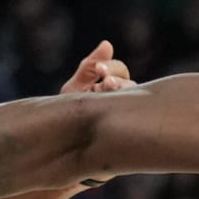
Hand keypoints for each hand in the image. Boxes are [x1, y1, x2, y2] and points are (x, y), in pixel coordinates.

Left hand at [60, 41, 129, 183]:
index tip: (98, 70)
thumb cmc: (67, 121)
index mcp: (110, 89)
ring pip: (136, 101)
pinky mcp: (129, 137)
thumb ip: (88, 69)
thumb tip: (108, 43)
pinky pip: (135, 121)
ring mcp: (127, 119)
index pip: (119, 72)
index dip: (111, 67)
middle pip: (130, 84)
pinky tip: (113, 111)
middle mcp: (123, 102)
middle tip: (103, 82)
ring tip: (105, 93)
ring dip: (123, 93)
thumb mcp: (74, 91)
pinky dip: (126, 113)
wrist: (61, 155)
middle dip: (117, 80)